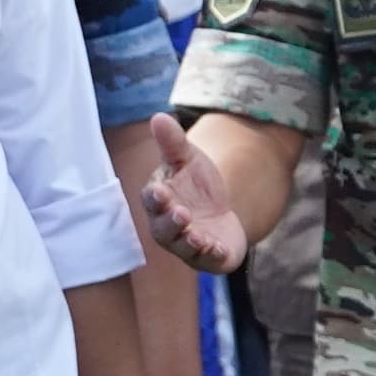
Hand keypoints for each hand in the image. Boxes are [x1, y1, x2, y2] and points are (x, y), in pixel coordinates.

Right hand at [136, 116, 247, 273]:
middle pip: (164, 228)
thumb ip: (173, 143)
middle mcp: (168, 226)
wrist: (223, 209)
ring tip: (198, 234)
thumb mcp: (189, 160)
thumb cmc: (196, 184)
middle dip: (171, 222)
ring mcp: (188, 244)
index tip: (160, 191)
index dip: (155, 198)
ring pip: (183, 247)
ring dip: (190, 241)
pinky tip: (219, 248)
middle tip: (182, 213)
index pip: (152, 200)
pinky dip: (213, 255)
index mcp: (160, 201)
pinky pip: (209, 259)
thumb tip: (158, 117)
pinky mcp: (210, 256)